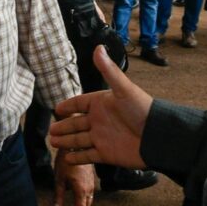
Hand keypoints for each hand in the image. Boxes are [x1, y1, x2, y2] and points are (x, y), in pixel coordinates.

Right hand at [50, 46, 151, 169]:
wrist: (156, 136)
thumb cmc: (141, 109)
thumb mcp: (123, 88)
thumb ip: (108, 70)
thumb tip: (98, 47)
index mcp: (101, 103)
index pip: (80, 103)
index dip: (68, 106)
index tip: (56, 109)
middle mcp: (99, 120)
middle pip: (76, 123)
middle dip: (63, 127)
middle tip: (50, 131)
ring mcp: (102, 138)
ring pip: (79, 140)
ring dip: (66, 141)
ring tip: (53, 142)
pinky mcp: (106, 154)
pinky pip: (88, 156)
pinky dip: (78, 157)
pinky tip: (67, 158)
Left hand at [53, 154, 94, 205]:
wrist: (75, 146)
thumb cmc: (65, 161)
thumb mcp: (59, 179)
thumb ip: (59, 195)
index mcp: (81, 190)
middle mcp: (89, 189)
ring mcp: (92, 184)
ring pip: (89, 201)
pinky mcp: (92, 179)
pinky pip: (90, 194)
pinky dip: (85, 201)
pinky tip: (80, 201)